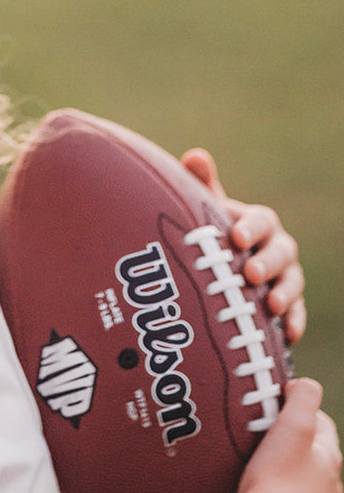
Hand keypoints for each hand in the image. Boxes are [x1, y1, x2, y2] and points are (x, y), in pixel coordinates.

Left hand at [180, 148, 305, 341]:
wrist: (217, 268)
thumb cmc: (211, 233)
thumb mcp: (205, 210)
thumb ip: (201, 185)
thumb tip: (195, 157)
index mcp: (258, 223)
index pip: (261, 221)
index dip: (251, 229)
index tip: (236, 238)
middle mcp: (277, 248)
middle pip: (282, 253)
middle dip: (268, 263)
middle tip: (250, 274)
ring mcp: (285, 277)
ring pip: (294, 283)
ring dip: (285, 294)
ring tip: (270, 306)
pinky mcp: (288, 306)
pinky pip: (297, 314)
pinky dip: (294, 322)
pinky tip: (289, 336)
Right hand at [237, 378, 341, 492]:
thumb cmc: (277, 474)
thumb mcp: (293, 423)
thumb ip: (304, 395)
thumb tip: (304, 385)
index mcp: (330, 459)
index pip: (323, 425)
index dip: (302, 413)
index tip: (278, 410)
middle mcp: (332, 490)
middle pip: (317, 462)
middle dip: (297, 452)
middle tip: (266, 445)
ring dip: (293, 486)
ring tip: (264, 480)